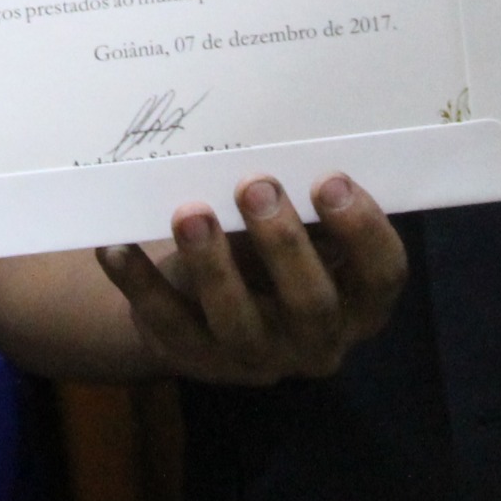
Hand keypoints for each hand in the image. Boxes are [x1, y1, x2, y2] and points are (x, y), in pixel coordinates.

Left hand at [94, 175, 406, 384]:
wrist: (205, 305)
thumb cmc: (271, 248)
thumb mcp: (299, 229)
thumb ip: (302, 203)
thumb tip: (288, 140)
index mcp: (359, 302)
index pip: (382, 276)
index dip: (363, 231)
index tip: (330, 179)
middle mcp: (317, 341)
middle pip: (312, 305)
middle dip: (283, 244)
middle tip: (255, 185)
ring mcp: (256, 359)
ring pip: (237, 323)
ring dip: (212, 265)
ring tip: (191, 212)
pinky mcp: (196, 360)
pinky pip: (167, 325)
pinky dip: (140, 285)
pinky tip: (118, 247)